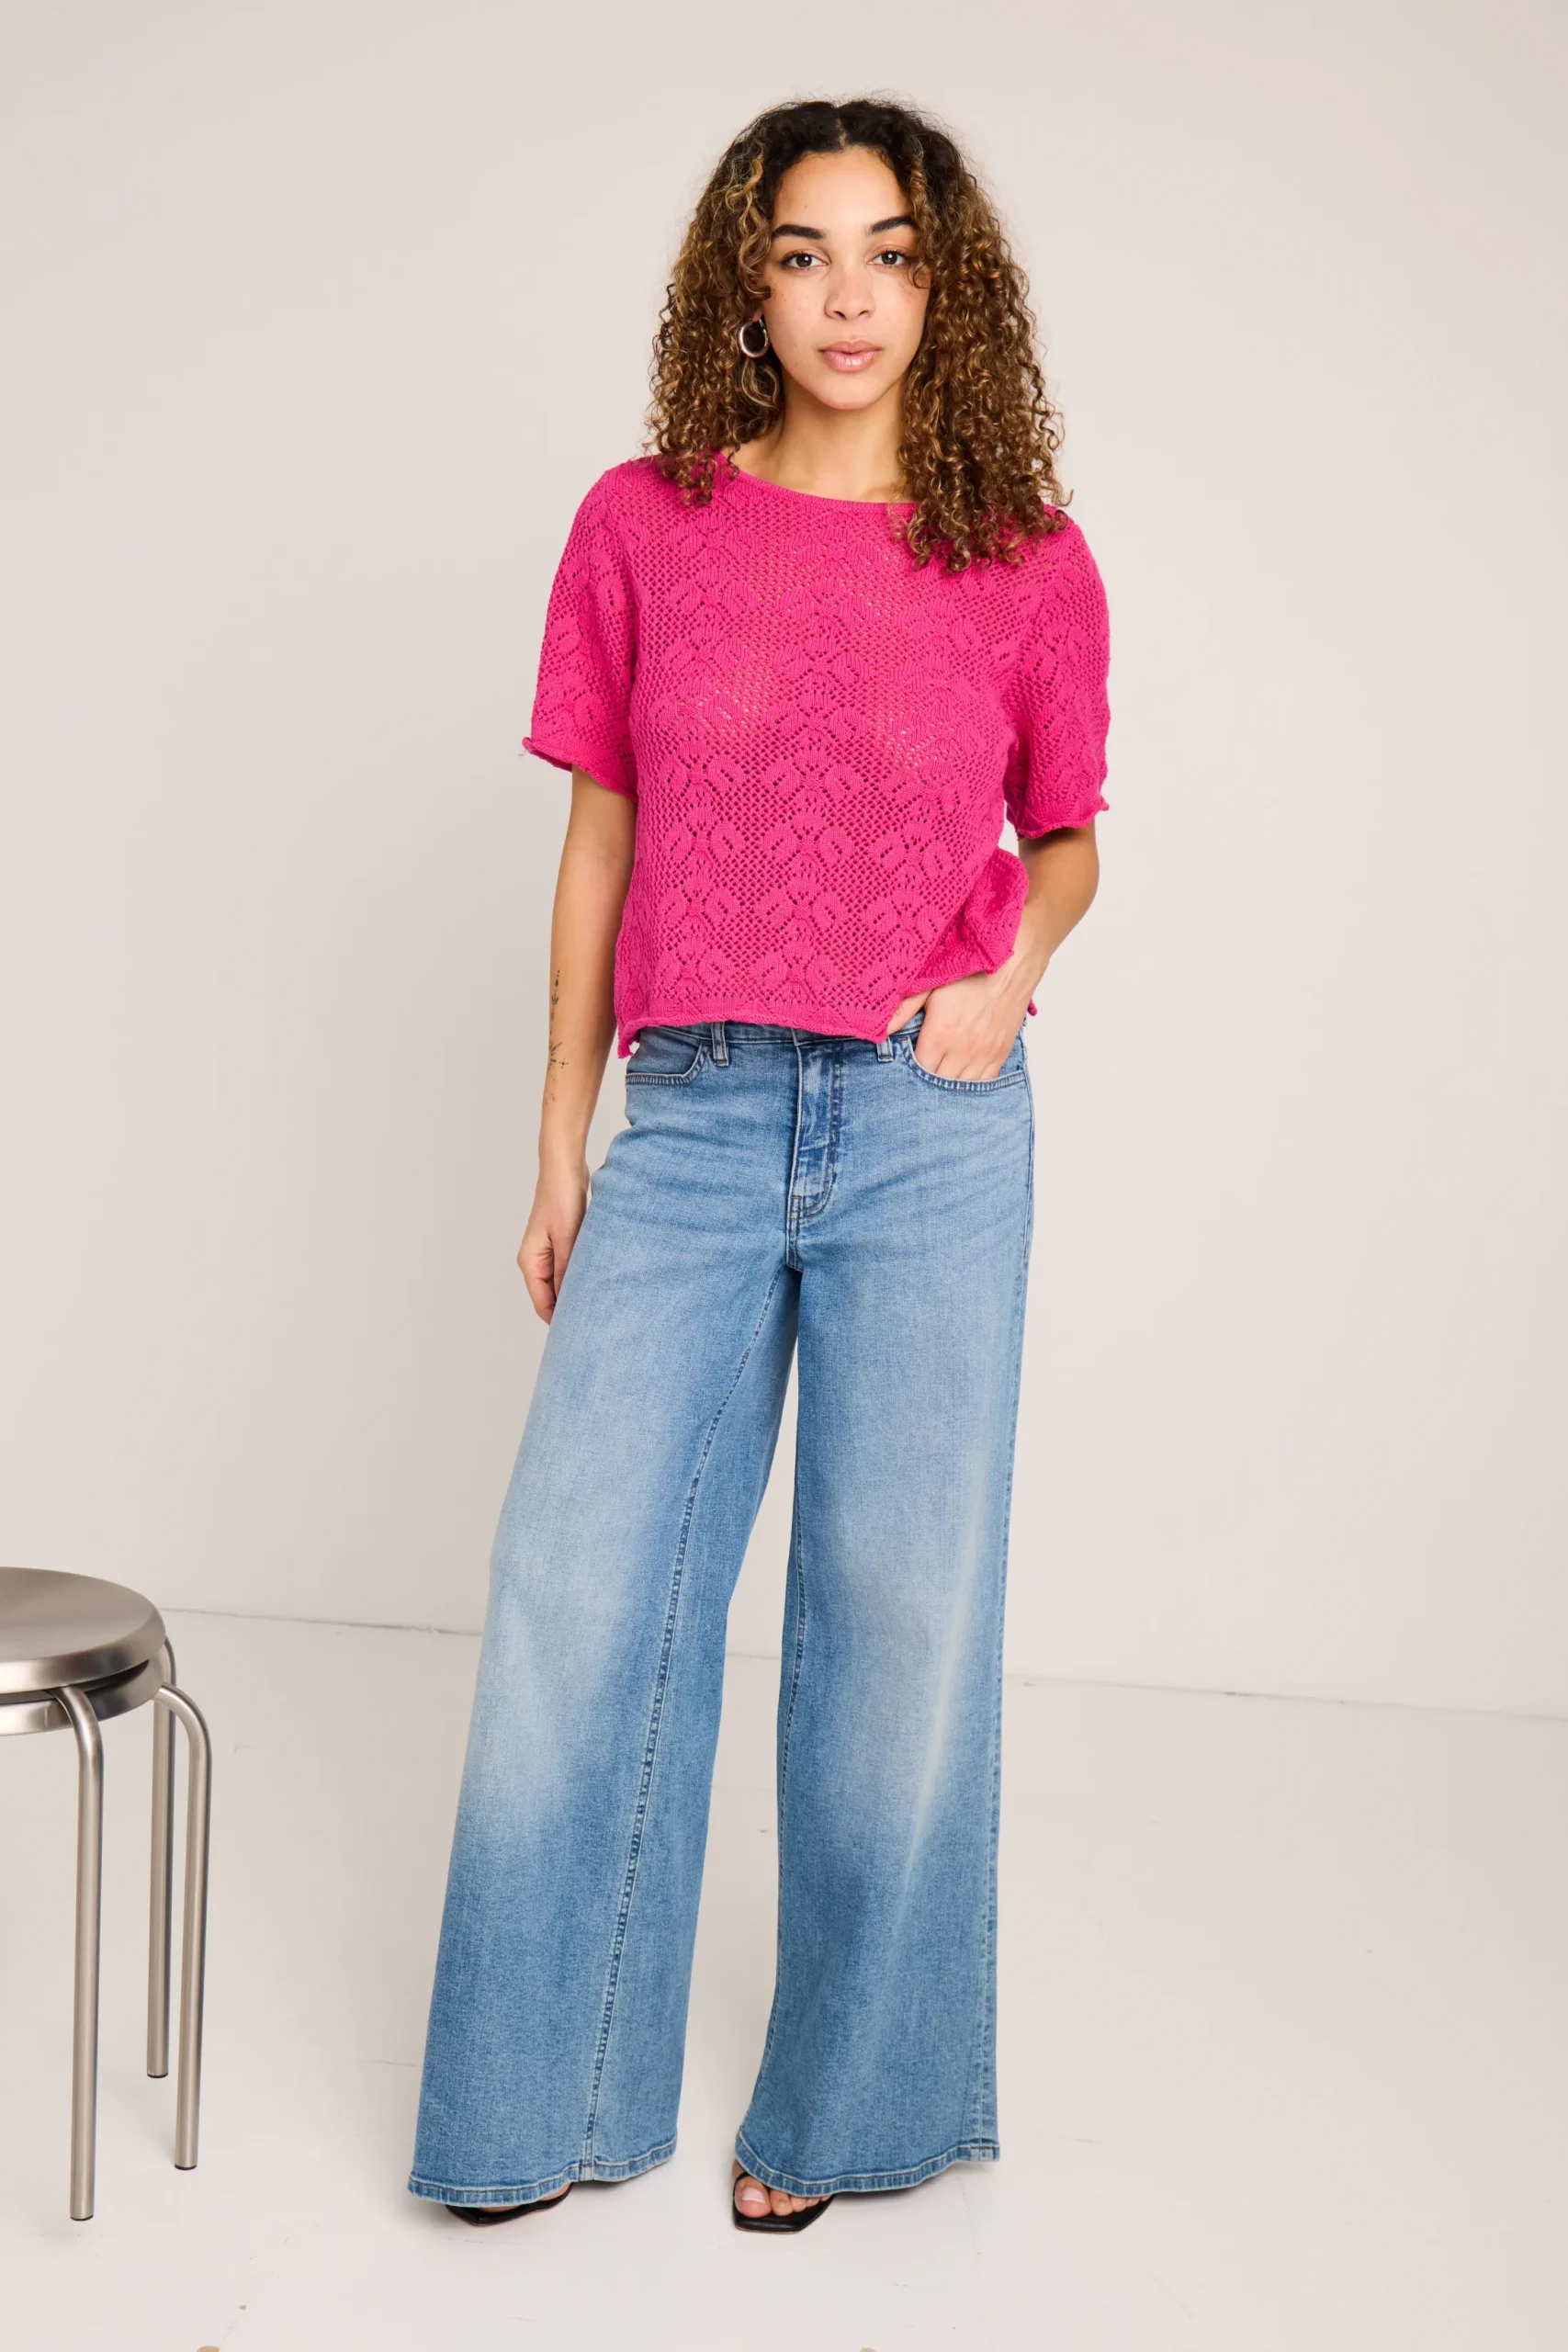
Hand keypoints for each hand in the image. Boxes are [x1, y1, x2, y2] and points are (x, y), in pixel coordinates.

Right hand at [518, 1161, 590, 1322]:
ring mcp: (547, 1252)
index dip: (560, 1322)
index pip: (543, 1305)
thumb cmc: (561, 1199)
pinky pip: (568, 1268)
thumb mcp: (567, 1239)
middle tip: (595, 1324)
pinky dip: (579, 1276)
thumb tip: (571, 1301)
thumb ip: (567, 1271)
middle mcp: (535, 1260)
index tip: (582, 1334)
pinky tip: (597, 1280)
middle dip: (570, 1309)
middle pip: (550, 1297)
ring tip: (599, 1305)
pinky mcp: (560, 1242)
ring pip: (560, 1283)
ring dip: (577, 1292)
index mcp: (530, 1262)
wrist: (564, 1168)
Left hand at [899, 964, 1036, 1081]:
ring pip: (962, 1085)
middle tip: (922, 1068)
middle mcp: (963, 1049)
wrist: (1012, 963)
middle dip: (927, 1079)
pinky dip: (972, 1081)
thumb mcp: (932, 983)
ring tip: (941, 1071)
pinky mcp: (1001, 1053)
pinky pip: (985, 1081)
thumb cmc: (971, 969)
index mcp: (941, 1033)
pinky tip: (963, 1073)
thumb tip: (880, 1029)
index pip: (919, 1068)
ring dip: (950, 1081)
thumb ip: (905, 1009)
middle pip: (939, 1081)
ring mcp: (984, 1054)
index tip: (908, 1061)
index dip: (911, 1069)